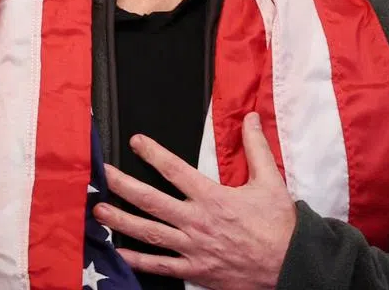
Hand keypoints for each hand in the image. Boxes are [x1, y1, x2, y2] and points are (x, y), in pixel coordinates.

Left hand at [94, 112, 297, 289]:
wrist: (288, 263)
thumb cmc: (279, 224)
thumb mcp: (271, 180)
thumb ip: (256, 148)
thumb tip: (251, 118)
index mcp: (213, 197)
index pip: (175, 170)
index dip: (153, 153)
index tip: (136, 142)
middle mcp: (196, 221)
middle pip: (151, 201)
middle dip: (123, 186)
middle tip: (103, 176)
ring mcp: (192, 248)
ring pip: (149, 233)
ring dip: (121, 221)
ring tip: (99, 211)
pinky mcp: (195, 270)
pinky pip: (160, 266)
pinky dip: (137, 260)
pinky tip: (119, 253)